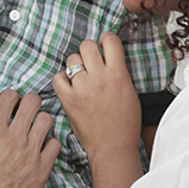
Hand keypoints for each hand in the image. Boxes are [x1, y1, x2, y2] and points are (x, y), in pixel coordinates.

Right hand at [0, 91, 59, 187]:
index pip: (10, 96)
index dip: (12, 98)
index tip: (13, 103)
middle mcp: (13, 137)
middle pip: (33, 101)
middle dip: (31, 103)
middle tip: (29, 110)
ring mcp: (29, 152)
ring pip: (47, 119)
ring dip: (41, 122)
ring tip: (36, 129)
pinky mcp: (41, 168)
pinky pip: (55, 144)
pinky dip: (49, 145)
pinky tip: (42, 149)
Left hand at [53, 32, 142, 187]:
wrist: (113, 148)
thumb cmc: (125, 123)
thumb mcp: (130, 92)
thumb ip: (119, 72)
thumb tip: (108, 57)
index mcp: (118, 74)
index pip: (110, 40)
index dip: (105, 39)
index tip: (104, 45)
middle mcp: (100, 78)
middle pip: (87, 45)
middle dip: (89, 51)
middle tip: (91, 61)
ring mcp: (83, 88)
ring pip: (72, 59)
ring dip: (76, 65)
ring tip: (81, 77)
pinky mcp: (69, 100)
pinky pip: (58, 77)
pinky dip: (62, 79)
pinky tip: (69, 85)